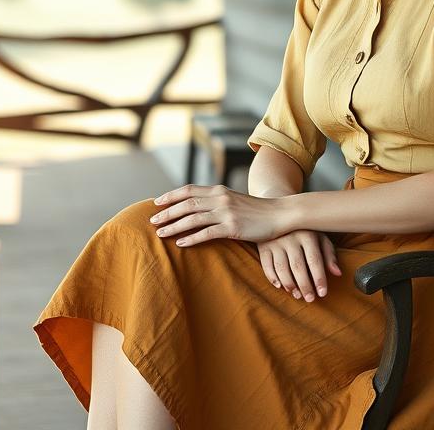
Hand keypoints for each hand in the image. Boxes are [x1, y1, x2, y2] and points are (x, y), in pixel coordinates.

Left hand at [150, 184, 289, 245]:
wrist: (281, 214)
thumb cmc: (258, 210)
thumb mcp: (235, 200)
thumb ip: (219, 201)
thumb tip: (200, 207)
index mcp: (219, 190)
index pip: (189, 190)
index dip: (171, 196)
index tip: (156, 202)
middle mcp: (220, 198)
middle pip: (186, 203)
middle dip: (167, 212)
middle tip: (152, 221)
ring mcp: (226, 213)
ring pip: (193, 218)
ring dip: (174, 226)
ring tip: (160, 234)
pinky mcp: (233, 227)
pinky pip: (207, 233)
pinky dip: (191, 238)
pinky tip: (180, 244)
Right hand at [258, 229, 340, 302]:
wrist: (279, 214)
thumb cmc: (304, 230)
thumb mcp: (319, 237)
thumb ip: (329, 255)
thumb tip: (337, 274)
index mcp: (307, 234)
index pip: (314, 260)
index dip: (319, 278)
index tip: (322, 293)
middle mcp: (290, 237)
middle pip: (298, 266)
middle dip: (305, 285)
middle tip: (310, 299)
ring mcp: (275, 242)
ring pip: (282, 268)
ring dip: (290, 284)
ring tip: (297, 295)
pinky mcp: (263, 246)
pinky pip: (267, 266)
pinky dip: (273, 278)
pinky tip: (281, 286)